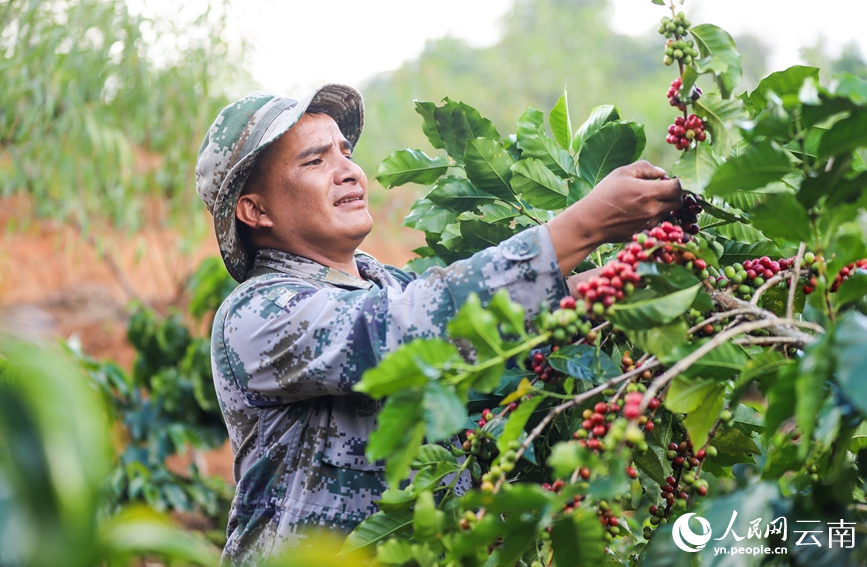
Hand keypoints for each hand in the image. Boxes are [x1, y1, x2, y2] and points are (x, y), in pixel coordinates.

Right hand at [548, 161, 682, 274]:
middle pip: (678, 202)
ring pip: (669, 213)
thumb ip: (645, 168)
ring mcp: (650, 223)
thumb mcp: (621, 173)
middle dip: (674, 194)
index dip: (678, 182)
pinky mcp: (645, 233)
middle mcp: (653, 210)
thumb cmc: (604, 194)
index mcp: (649, 192)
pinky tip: (640, 212)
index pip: (678, 187)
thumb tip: (662, 173)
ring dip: (664, 206)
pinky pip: (658, 223)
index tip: (670, 180)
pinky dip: (655, 216)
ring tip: (647, 201)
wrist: (591, 222)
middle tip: (661, 189)